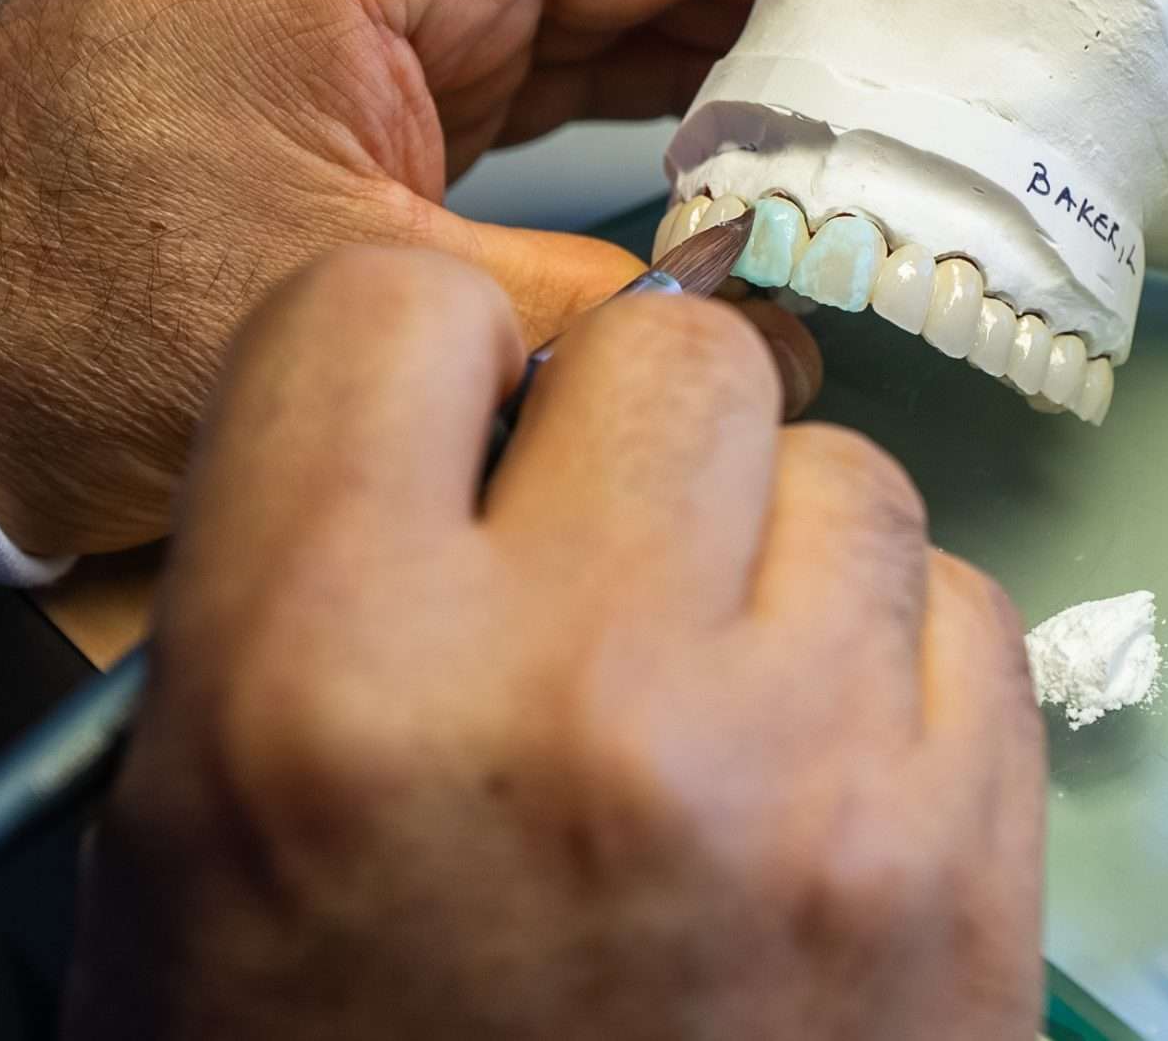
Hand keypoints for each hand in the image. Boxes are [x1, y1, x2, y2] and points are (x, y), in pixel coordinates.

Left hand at [0, 0, 890, 556]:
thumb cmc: (66, 303)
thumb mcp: (354, 307)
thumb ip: (584, 314)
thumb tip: (767, 346)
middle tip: (929, 8)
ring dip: (728, 7)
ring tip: (867, 70)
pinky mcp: (364, 69)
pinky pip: (543, 38)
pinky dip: (648, 68)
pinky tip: (742, 113)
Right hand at [62, 246, 1045, 1040]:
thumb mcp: (195, 853)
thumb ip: (300, 581)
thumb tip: (460, 399)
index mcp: (322, 688)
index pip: (392, 307)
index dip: (410, 370)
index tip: (434, 442)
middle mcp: (580, 695)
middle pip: (668, 356)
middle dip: (620, 446)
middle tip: (591, 574)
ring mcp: (810, 777)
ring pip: (846, 468)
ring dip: (773, 555)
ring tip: (711, 702)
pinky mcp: (972, 859)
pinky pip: (966, 608)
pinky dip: (894, 667)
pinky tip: (819, 778)